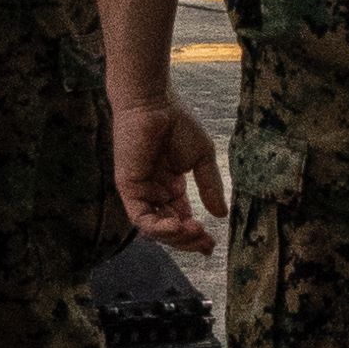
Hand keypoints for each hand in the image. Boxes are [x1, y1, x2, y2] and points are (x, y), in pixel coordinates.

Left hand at [114, 85, 223, 251]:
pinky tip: (176, 226)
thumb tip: (221, 215)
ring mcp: (140, 191)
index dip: (195, 236)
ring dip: (175, 236)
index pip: (181, 218)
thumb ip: (209, 187)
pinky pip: (141, 218)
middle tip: (205, 243)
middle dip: (187, 240)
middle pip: (168, 228)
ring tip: (195, 232)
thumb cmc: (177, 122)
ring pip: (154, 228)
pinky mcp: (128, 187)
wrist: (155, 102)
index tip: (212, 245)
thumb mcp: (202, 159)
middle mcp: (154, 192)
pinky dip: (159, 227)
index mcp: (170, 186)